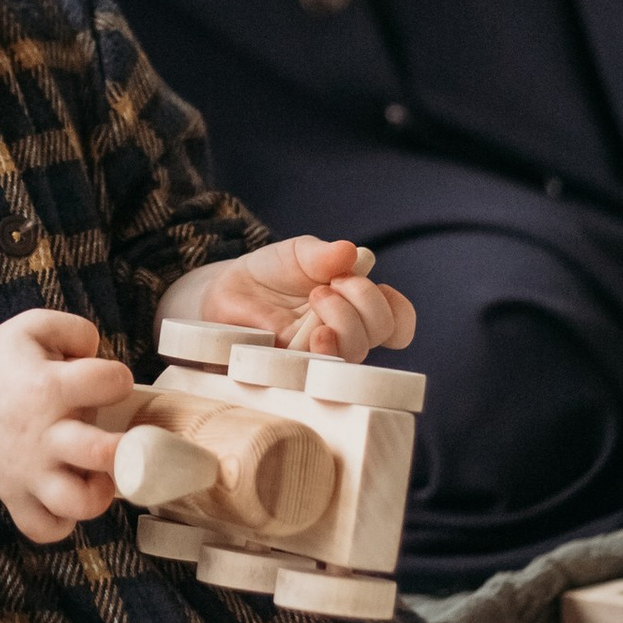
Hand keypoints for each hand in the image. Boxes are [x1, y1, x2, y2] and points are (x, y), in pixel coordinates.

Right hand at [0, 309, 135, 543]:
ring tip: (99, 477)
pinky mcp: (15, 496)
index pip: (111, 382)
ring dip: (98, 495)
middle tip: (122, 442)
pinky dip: (62, 522)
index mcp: (50, 386)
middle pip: (101, 453)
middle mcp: (43, 433)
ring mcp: (28, 470)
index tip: (108, 383)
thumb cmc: (1, 363)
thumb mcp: (34, 326)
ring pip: (75, 502)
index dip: (118, 379)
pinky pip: (44, 528)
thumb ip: (78, 330)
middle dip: (126, 449)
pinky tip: (68, 498)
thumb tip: (102, 355)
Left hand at [169, 235, 417, 366]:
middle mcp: (345, 336)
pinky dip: (322, 351)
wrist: (224, 292)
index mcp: (356, 308)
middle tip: (326, 285)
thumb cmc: (269, 274)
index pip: (398, 321)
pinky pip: (319, 371)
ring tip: (315, 299)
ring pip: (356, 352)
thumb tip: (350, 252)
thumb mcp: (297, 253)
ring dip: (344, 321)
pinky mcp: (294, 370)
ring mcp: (321, 356)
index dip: (395, 308)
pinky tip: (308, 334)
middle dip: (364, 300)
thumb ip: (323, 254)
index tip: (358, 280)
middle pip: (381, 331)